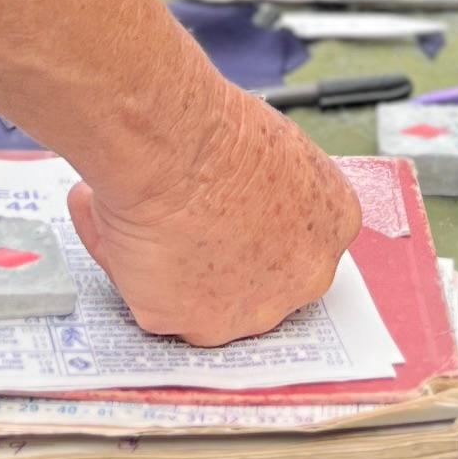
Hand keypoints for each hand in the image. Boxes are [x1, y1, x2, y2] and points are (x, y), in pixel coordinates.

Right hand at [70, 72, 361, 345]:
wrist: (173, 147)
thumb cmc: (215, 131)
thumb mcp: (275, 149)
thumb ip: (272, 191)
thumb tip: (241, 200)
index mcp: (333, 223)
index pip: (303, 243)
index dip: (261, 232)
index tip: (231, 220)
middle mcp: (306, 276)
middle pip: (264, 282)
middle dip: (223, 259)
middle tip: (182, 224)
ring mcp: (255, 310)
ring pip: (211, 304)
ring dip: (177, 273)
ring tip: (144, 224)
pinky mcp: (199, 328)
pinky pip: (161, 308)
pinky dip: (135, 276)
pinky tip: (123, 238)